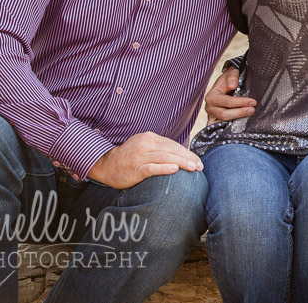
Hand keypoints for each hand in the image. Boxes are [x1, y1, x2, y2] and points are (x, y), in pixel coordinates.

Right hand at [87, 132, 203, 188]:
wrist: (106, 165)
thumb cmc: (130, 158)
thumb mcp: (145, 148)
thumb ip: (160, 149)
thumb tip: (182, 155)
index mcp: (150, 138)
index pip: (173, 145)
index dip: (187, 152)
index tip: (198, 161)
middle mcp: (145, 144)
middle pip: (172, 150)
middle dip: (188, 158)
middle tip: (200, 166)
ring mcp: (140, 156)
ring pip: (165, 157)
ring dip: (181, 162)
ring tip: (193, 168)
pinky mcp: (135, 168)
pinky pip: (152, 168)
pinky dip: (164, 168)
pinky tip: (175, 170)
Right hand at [204, 67, 256, 123]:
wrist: (226, 84)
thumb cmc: (229, 79)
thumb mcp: (231, 73)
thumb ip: (232, 76)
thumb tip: (233, 85)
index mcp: (211, 96)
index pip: (227, 102)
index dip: (241, 102)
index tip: (253, 102)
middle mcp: (209, 107)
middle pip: (225, 114)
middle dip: (240, 112)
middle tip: (253, 109)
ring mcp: (212, 116)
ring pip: (224, 121)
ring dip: (238, 118)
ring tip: (250, 113)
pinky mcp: (215, 121)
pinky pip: (221, 127)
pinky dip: (230, 127)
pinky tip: (240, 125)